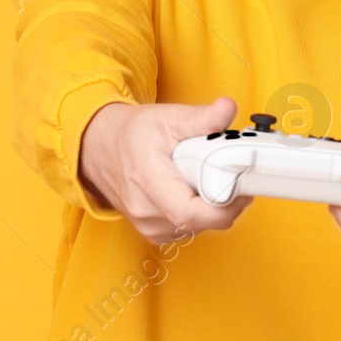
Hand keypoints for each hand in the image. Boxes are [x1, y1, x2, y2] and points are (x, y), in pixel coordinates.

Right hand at [77, 96, 253, 244]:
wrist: (99, 148)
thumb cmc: (131, 134)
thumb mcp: (167, 118)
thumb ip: (202, 118)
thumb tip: (228, 109)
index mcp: (148, 181)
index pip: (191, 213)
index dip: (224, 206)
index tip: (241, 189)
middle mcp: (146, 211)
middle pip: (201, 221)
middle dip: (224, 201)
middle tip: (229, 176)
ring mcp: (148, 226)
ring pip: (197, 228)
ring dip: (211, 208)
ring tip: (205, 179)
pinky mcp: (152, 232)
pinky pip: (187, 229)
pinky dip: (198, 213)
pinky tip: (193, 192)